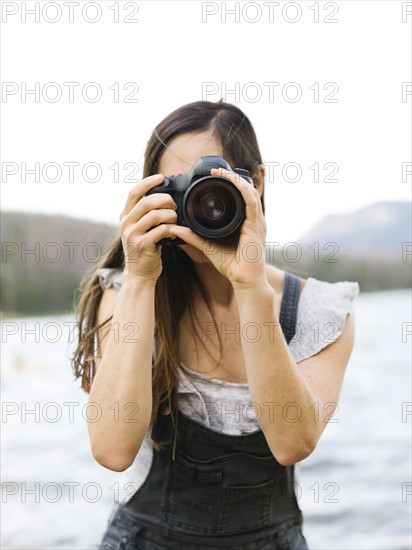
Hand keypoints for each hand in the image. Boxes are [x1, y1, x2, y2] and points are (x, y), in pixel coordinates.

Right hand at [119, 174, 176, 282]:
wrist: (139, 274)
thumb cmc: (144, 250)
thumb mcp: (139, 229)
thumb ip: (146, 214)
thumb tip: (164, 197)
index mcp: (125, 216)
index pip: (133, 192)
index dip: (148, 182)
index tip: (162, 178)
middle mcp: (126, 224)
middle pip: (147, 201)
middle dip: (165, 200)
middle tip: (174, 206)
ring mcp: (132, 234)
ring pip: (155, 215)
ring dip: (171, 216)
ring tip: (175, 222)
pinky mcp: (142, 245)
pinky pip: (161, 230)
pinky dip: (171, 230)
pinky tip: (173, 235)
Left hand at [169, 167, 267, 288]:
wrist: (245, 281)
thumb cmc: (232, 267)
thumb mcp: (208, 248)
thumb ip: (193, 237)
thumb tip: (175, 229)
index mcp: (244, 222)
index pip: (240, 197)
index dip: (230, 184)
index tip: (213, 177)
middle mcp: (253, 219)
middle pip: (246, 190)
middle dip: (232, 177)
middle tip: (216, 170)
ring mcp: (257, 222)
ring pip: (249, 192)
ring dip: (236, 180)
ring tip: (221, 172)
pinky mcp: (257, 226)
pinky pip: (252, 203)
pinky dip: (243, 190)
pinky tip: (233, 182)